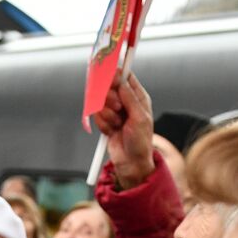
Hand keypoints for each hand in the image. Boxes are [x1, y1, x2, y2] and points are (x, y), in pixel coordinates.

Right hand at [91, 71, 155, 189]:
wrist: (131, 163)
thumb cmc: (140, 141)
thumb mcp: (139, 118)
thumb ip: (129, 97)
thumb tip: (120, 80)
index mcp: (138, 97)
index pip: (125, 77)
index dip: (116, 74)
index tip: (109, 76)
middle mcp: (125, 101)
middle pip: (109, 87)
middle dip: (110, 99)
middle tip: (118, 109)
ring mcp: (114, 111)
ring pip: (101, 102)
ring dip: (108, 116)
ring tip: (118, 126)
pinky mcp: (105, 121)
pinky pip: (97, 116)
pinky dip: (103, 125)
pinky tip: (112, 132)